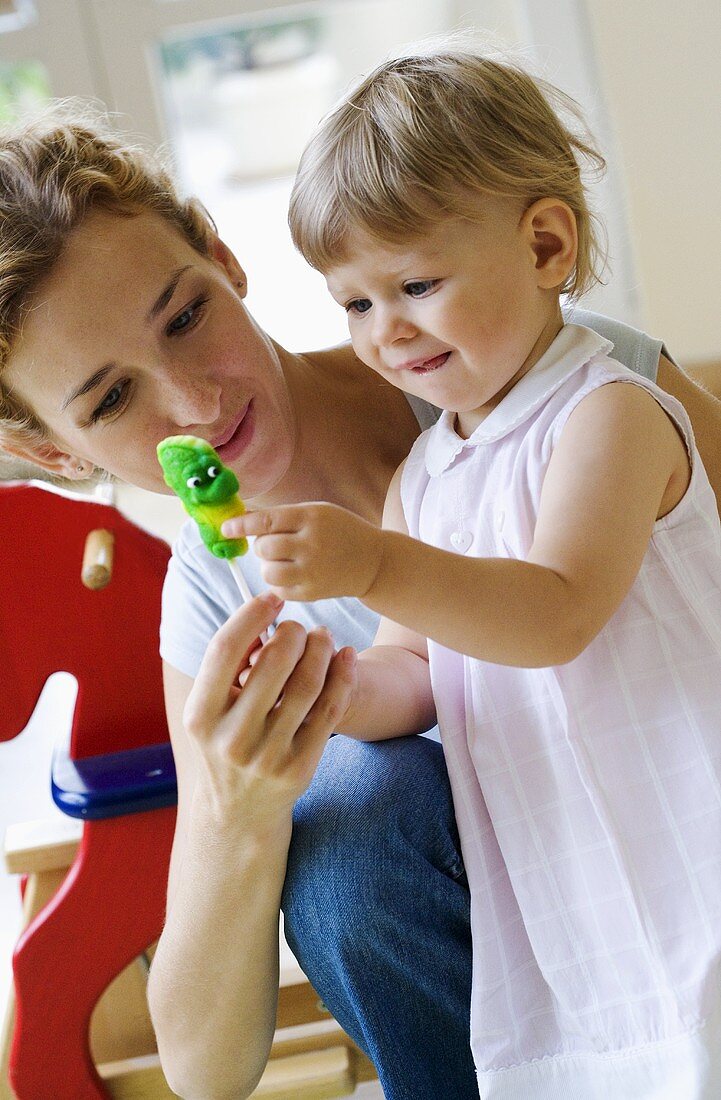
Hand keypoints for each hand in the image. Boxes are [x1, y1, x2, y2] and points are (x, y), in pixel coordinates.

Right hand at [183, 593, 356, 827]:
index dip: (251, 616)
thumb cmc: (226, 742)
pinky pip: (330, 710)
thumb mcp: (211, 710)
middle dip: (294, 633)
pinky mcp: (300, 766)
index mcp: (200, 716)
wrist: (238, 814)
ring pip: (307, 685)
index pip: (224, 650)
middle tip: (300, 627)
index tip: (272, 599)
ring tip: (323, 637)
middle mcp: (232, 738)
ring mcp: (268, 755)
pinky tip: (345, 658)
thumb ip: (229, 666)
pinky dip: (342, 676)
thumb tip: (264, 613)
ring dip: (321, 650)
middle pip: (274, 663)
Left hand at [222, 502, 384, 601]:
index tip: (225, 528)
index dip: (241, 525)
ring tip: (285, 559)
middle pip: (263, 547)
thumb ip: (281, 516)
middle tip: (275, 544)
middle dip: (261, 545)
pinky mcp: (312, 593)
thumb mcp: (316, 512)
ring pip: (267, 571)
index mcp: (311, 518)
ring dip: (269, 565)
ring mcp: (312, 571)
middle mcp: (312, 544)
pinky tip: (294, 573)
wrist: (373, 562)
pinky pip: (278, 589)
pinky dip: (279, 581)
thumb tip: (241, 519)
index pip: (266, 521)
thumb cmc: (339, 531)